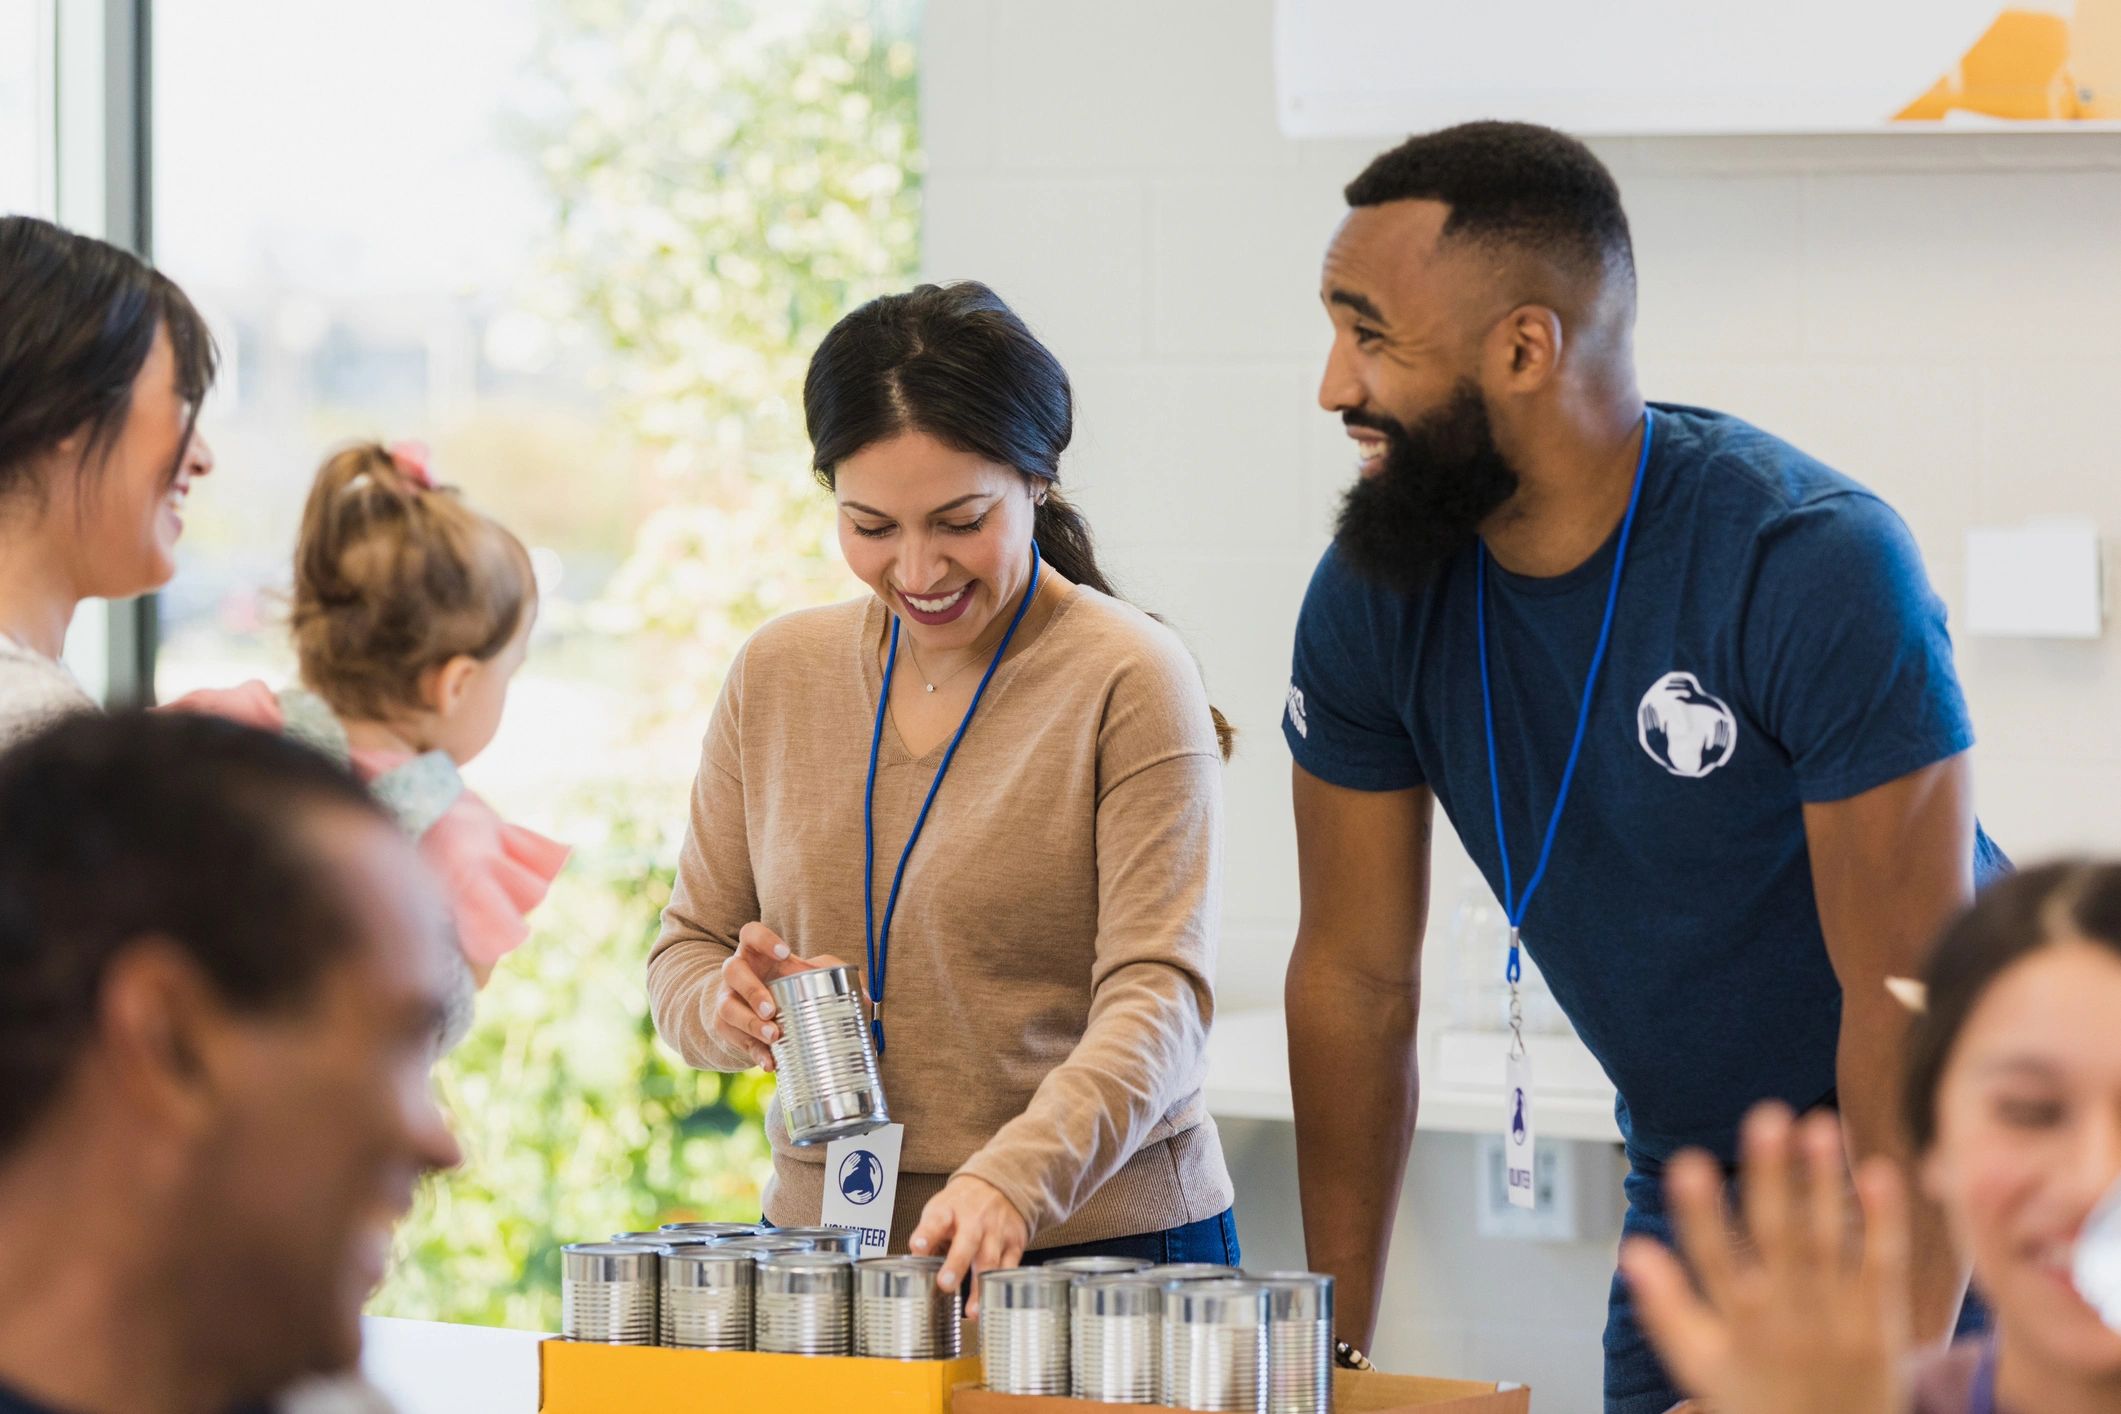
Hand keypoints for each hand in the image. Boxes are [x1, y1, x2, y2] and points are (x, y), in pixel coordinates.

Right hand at [704, 922, 852, 1070]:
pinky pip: (736, 1040)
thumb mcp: (807, 973)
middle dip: (752, 990)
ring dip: (750, 1023)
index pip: (750, 933)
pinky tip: (770, 1063)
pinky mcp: (725, 1027)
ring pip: (727, 1008)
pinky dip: (754, 1053)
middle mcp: (736, 972)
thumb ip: (836, 976)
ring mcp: (726, 1000)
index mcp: (755, 952)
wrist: (753, 1010)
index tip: (785, 952)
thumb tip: (868, 1000)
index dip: (764, 940)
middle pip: (733, 971)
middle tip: (772, 1008)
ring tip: (773, 1036)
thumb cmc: (785, 983)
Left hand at [907, 1173, 1028, 1315]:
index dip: (926, 1234)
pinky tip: (991, 1303)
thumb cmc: (962, 1204)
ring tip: (970, 1311)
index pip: (936, 1221)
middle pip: (967, 1242)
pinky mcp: (1014, 1243)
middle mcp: (974, 1220)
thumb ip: (928, 1239)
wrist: (999, 1184)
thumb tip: (914, 1268)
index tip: (918, 1247)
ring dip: (979, 1287)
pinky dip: (1000, 1287)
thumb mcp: (940, 1211)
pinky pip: (1009, 1267)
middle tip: (945, 1284)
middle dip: (956, 1264)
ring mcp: (996, 1232)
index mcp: (949, 1211)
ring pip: (990, 1260)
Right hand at [1619, 1105, 1910, 1413]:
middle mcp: (1789, 1319)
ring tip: (1820, 1125)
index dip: (1700, 1212)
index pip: (1714, 1258)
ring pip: (1831, 1240)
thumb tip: (1634, 1250)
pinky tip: (1879, 1171)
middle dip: (1773, 1176)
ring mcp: (1839, 1320)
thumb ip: (1667, 1307)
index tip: (1689, 1163)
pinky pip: (1883, 1266)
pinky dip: (1883, 1220)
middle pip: (1779, 1237)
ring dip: (1825, 1181)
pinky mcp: (1882, 1324)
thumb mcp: (1701, 1366)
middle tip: (1766, 1117)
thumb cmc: (1758, 1405)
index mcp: (1739, 1326)